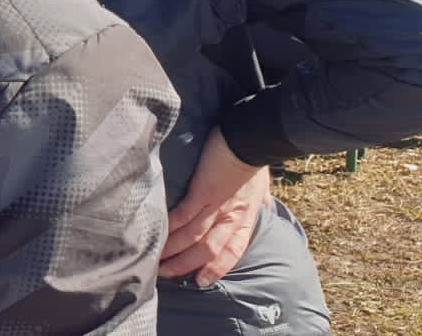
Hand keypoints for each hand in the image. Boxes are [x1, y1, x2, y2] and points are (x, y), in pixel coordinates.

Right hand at [159, 128, 269, 285]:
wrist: (249, 139)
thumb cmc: (254, 160)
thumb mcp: (263, 187)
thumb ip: (261, 201)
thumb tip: (264, 208)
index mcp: (246, 218)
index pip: (233, 251)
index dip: (217, 268)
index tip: (201, 282)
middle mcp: (231, 217)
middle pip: (209, 249)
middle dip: (186, 265)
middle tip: (167, 276)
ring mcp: (216, 205)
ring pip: (194, 237)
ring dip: (174, 251)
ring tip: (157, 261)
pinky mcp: (202, 191)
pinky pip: (184, 216)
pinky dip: (170, 227)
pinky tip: (157, 235)